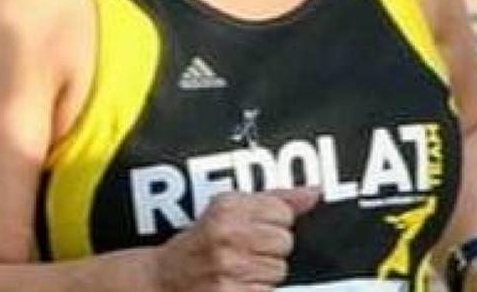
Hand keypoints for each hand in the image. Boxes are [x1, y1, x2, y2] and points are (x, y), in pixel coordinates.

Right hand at [152, 188, 318, 291]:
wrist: (163, 279)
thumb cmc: (198, 245)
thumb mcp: (228, 211)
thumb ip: (274, 200)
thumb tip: (313, 192)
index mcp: (228, 207)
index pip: (283, 212)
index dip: (272, 223)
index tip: (253, 229)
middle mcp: (228, 234)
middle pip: (285, 242)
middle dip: (269, 249)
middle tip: (243, 252)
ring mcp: (229, 267)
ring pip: (279, 270)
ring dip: (263, 274)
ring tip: (238, 269)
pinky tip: (236, 285)